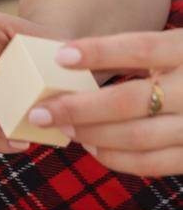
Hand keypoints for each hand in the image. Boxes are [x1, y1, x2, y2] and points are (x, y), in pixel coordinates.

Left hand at [27, 29, 182, 176]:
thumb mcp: (179, 48)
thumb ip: (142, 53)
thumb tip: (71, 59)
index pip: (141, 47)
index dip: (99, 51)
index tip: (60, 55)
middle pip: (128, 100)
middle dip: (77, 108)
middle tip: (40, 110)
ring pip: (135, 136)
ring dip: (91, 135)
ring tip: (63, 128)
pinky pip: (153, 163)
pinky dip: (116, 158)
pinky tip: (92, 148)